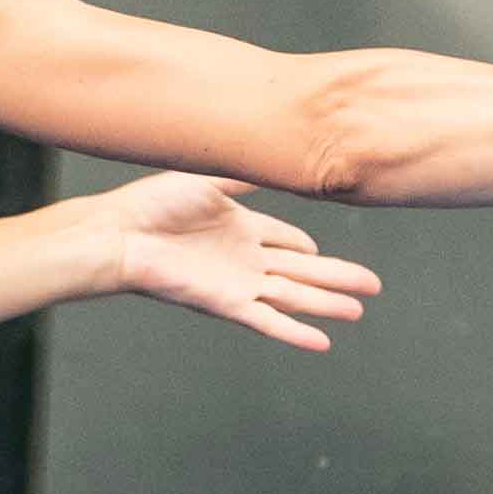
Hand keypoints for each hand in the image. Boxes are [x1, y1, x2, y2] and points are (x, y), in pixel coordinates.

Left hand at [94, 175, 381, 352]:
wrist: (119, 234)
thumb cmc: (151, 204)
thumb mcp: (207, 178)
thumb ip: (244, 173)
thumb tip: (276, 152)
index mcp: (239, 228)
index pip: (285, 240)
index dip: (306, 246)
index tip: (322, 249)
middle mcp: (242, 258)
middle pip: (302, 270)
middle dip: (338, 277)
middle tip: (373, 286)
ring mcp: (236, 283)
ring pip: (293, 296)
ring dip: (326, 304)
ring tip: (359, 309)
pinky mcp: (225, 303)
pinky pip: (268, 320)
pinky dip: (294, 332)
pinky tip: (323, 341)